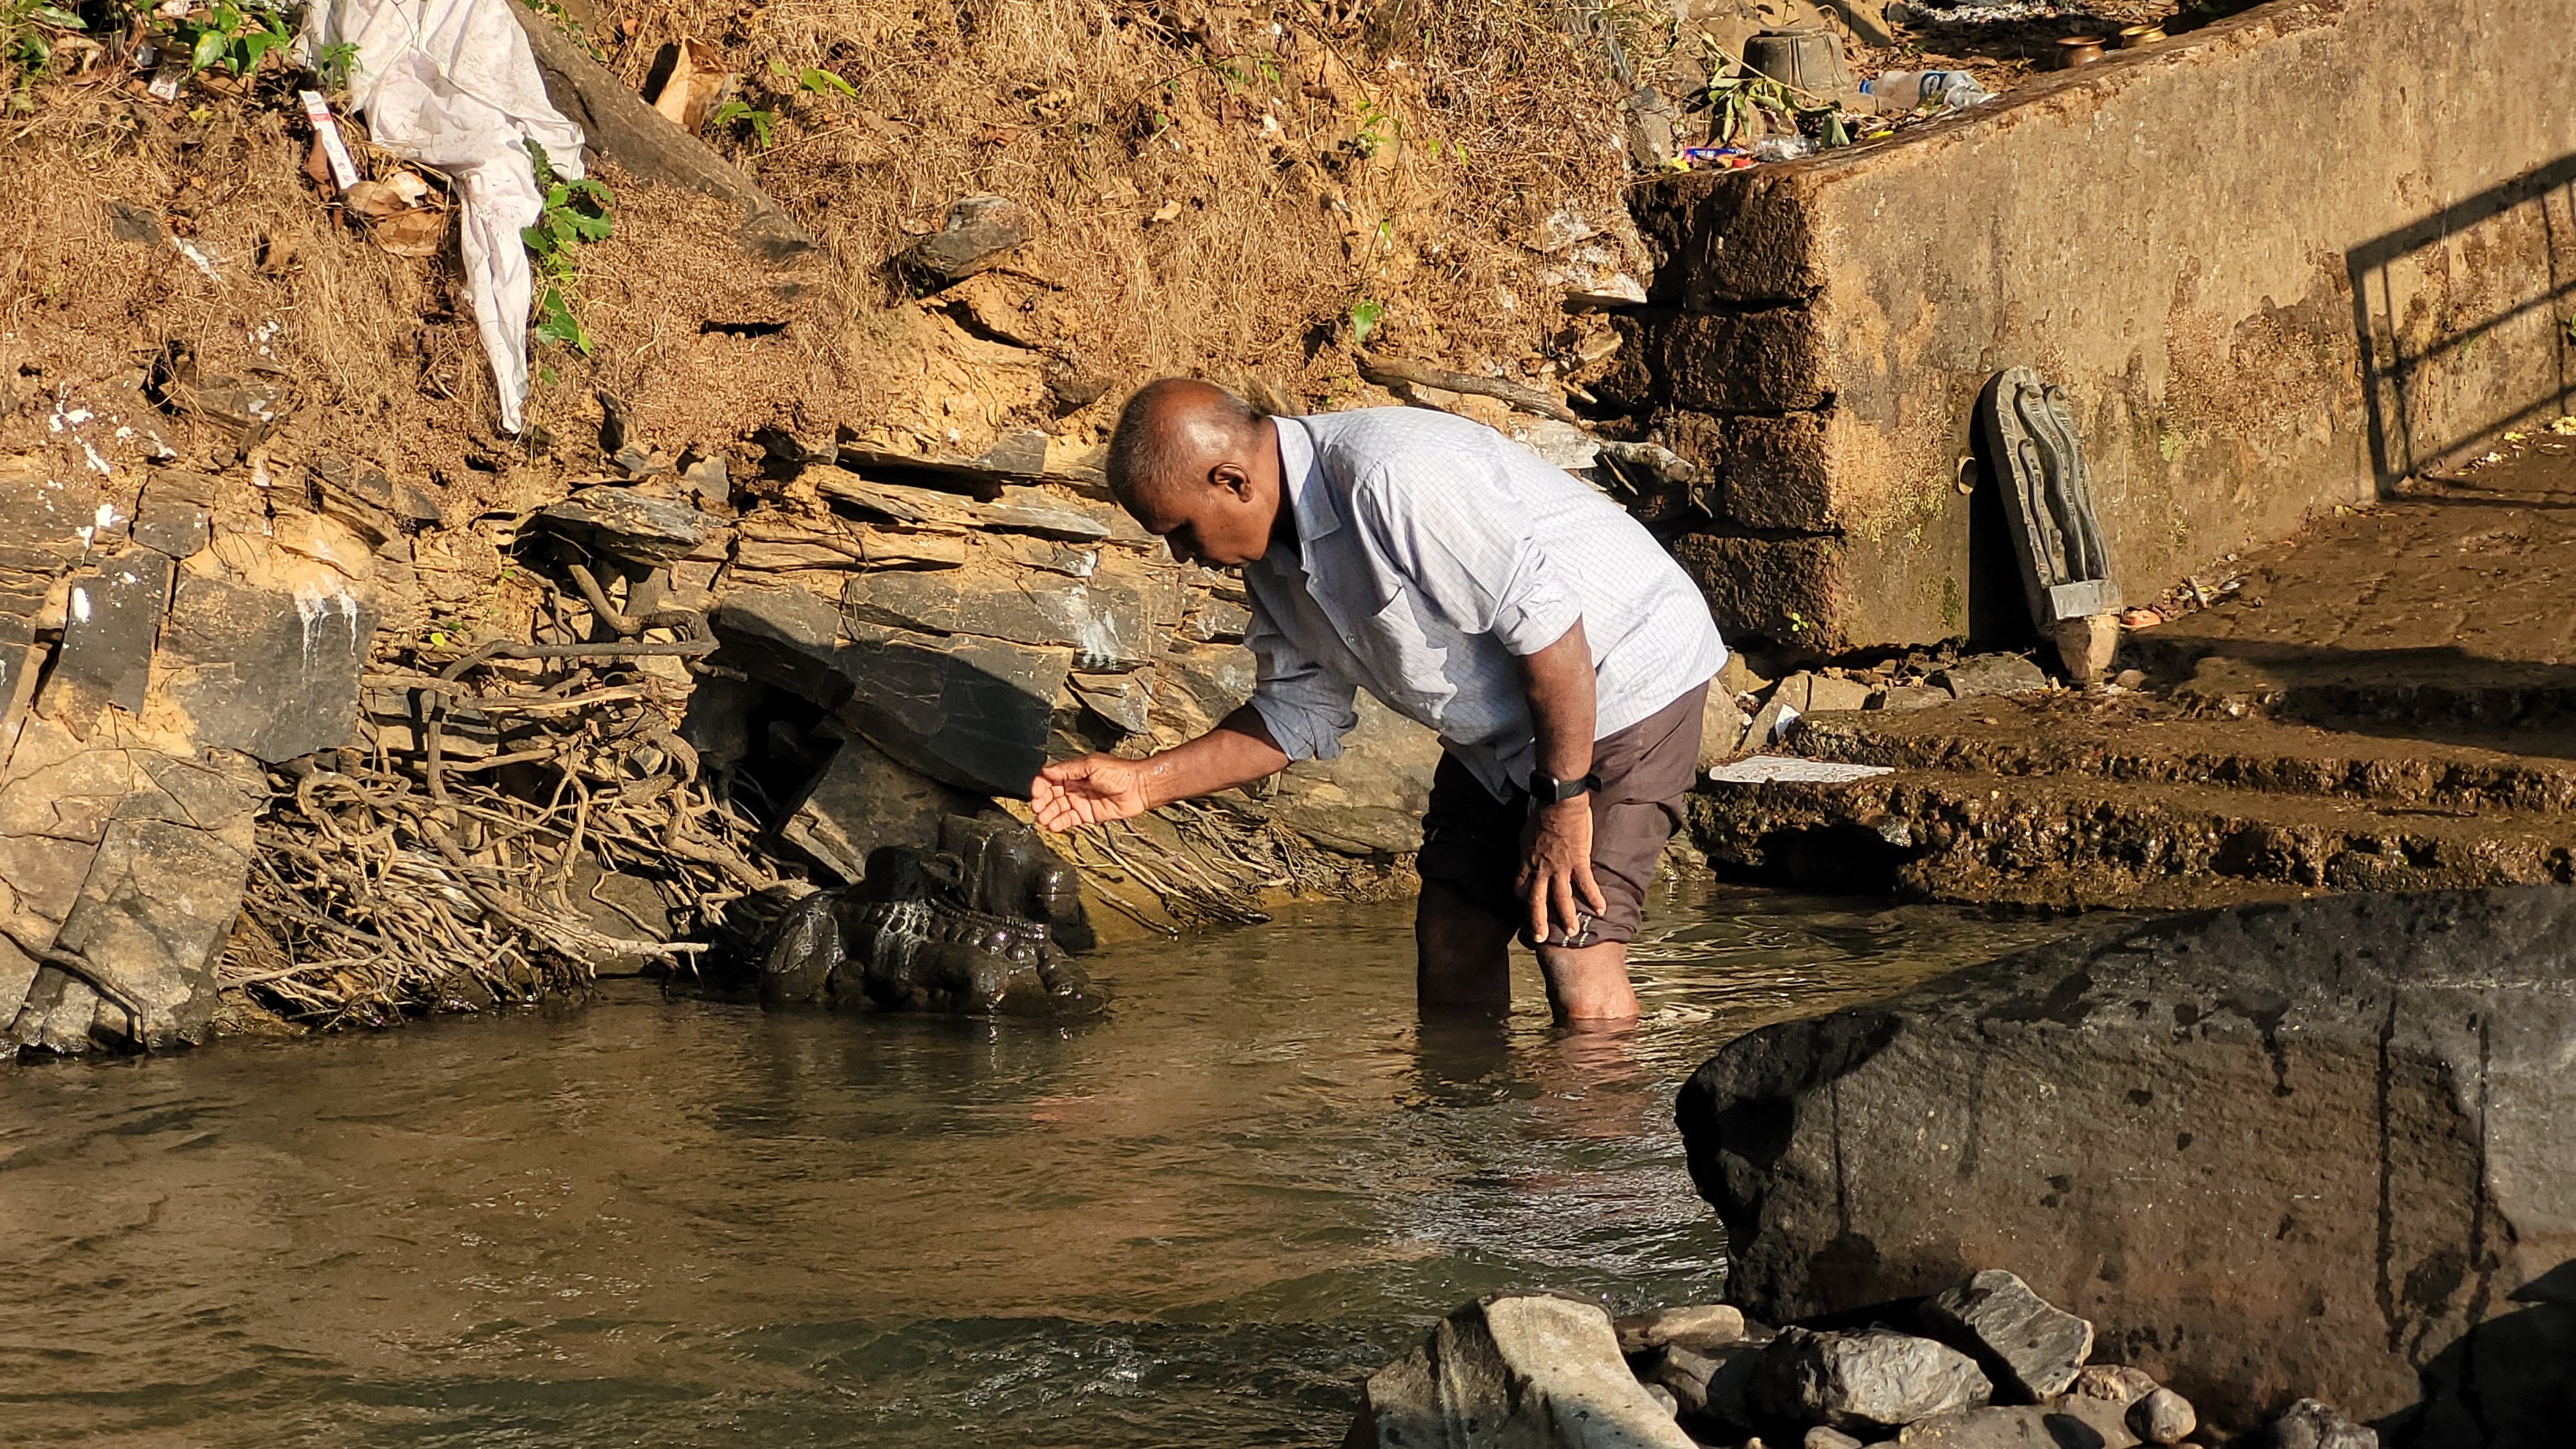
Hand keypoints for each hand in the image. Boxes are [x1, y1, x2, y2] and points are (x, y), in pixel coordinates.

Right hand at [1029, 754, 1153, 831]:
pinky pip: (1069, 819)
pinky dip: (1059, 823)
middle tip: (1037, 809)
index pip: (1049, 778)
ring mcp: (1079, 801)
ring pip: (1057, 809)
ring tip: (1043, 820)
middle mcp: (1074, 786)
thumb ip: (1068, 769)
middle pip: (1050, 795)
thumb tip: (1047, 770)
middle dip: (1042, 802)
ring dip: (1048, 814)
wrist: (1138, 788)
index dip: (1040, 785)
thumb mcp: (1091, 765)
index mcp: (1073, 771)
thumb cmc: (1119, 773)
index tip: (1035, 793)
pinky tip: (1054, 825)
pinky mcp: (1086, 814)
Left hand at [1517, 798, 1607, 943]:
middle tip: (1539, 938)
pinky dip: (1594, 898)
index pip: (1520, 887)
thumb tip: (1528, 856)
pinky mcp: (1578, 862)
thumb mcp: (1525, 834)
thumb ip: (1528, 850)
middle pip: (1536, 901)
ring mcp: (1560, 868)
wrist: (1559, 802)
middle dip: (1537, 922)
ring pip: (1561, 899)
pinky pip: (1586, 885)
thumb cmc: (1542, 813)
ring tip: (1571, 933)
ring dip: (1567, 918)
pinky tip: (1600, 910)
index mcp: (1526, 862)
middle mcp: (1540, 869)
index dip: (1522, 898)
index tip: (1525, 904)